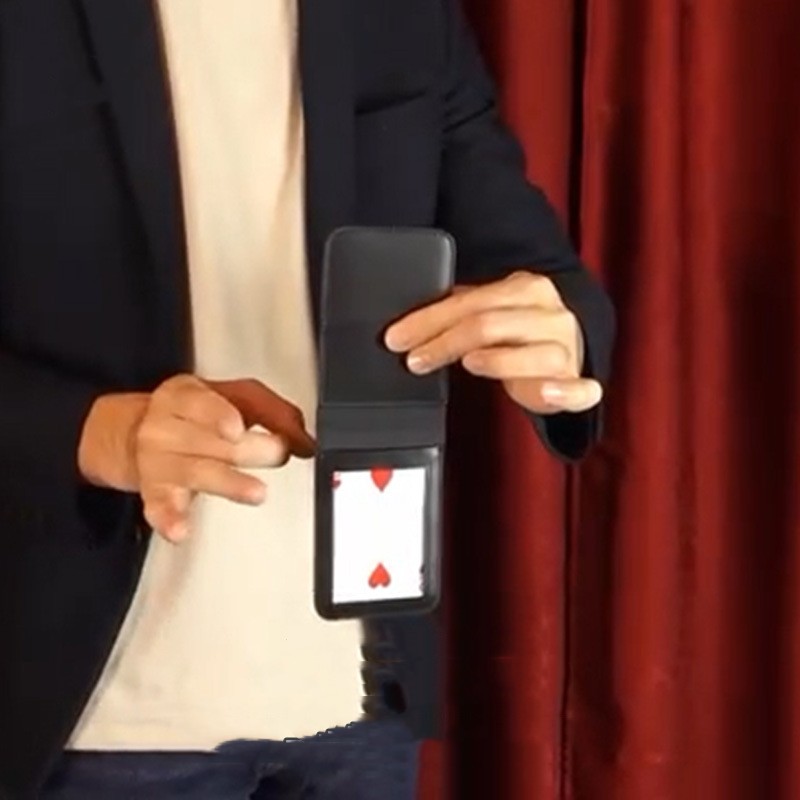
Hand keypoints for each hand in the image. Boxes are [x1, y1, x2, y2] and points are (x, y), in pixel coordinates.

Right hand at [78, 375, 315, 542]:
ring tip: (256, 492)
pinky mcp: (155, 495)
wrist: (136, 434)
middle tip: (277, 453)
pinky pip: (159, 509)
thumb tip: (305, 440)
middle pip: (208, 442)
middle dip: (248, 450)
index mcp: (185, 396)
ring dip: (228, 484)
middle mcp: (165, 428)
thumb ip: (273, 412)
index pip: (201, 403)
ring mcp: (158, 463)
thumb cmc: (197, 414)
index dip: (219, 415)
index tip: (237, 428)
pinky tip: (181, 530)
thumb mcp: (233, 397)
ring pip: (195, 473)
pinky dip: (170, 521)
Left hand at [384, 271, 601, 413]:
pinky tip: (548, 392)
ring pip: (531, 354)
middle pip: (490, 325)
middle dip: (445, 342)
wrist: (567, 349)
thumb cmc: (518, 334)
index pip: (469, 303)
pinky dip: (565, 392)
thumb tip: (406, 324)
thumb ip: (457, 312)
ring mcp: (565, 347)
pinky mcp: (575, 382)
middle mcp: (549, 313)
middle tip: (414, 360)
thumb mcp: (490, 313)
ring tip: (468, 363)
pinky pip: (578, 389)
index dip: (428, 321)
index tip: (398, 338)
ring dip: (497, 361)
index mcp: (525, 289)